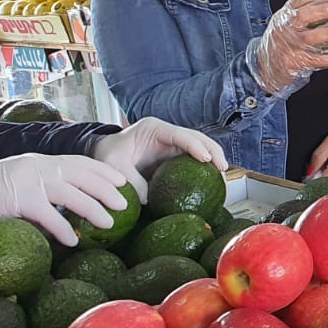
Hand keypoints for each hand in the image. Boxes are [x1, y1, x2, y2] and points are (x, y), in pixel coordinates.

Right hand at [0, 153, 130, 246]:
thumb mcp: (17, 182)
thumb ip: (41, 190)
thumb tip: (67, 211)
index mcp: (40, 161)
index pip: (80, 162)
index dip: (103, 172)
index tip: (122, 182)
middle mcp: (38, 167)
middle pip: (83, 175)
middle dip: (108, 189)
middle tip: (125, 204)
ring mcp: (28, 182)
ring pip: (72, 194)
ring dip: (93, 209)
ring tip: (109, 223)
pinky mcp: (17, 200)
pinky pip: (48, 216)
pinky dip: (63, 229)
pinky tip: (73, 241)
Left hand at [93, 118, 227, 196]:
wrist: (105, 154)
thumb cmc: (108, 155)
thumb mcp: (113, 166)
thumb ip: (131, 181)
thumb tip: (150, 198)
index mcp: (153, 128)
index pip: (180, 135)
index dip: (196, 146)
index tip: (206, 160)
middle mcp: (167, 133)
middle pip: (197, 137)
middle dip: (213, 151)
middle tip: (222, 168)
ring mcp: (173, 144)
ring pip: (201, 147)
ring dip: (213, 159)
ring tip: (222, 176)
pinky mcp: (174, 156)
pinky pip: (194, 159)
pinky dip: (205, 168)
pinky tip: (213, 181)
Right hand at [253, 0, 327, 95]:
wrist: (265, 65)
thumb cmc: (282, 41)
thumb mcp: (288, 22)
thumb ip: (306, 13)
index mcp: (285, 14)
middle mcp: (286, 28)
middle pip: (303, 16)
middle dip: (323, 10)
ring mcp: (290, 45)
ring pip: (310, 38)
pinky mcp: (295, 62)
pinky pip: (315, 60)